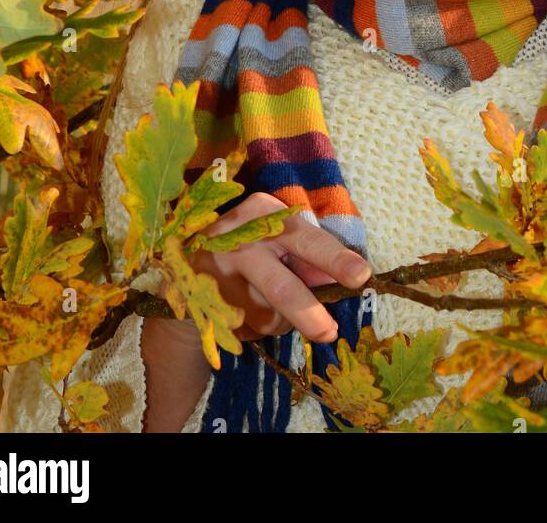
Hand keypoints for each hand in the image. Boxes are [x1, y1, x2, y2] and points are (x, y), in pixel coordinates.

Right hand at [187, 191, 371, 343]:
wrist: (185, 259)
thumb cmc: (249, 243)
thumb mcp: (278, 236)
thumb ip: (308, 256)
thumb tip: (340, 282)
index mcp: (263, 213)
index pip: (305, 239)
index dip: (335, 259)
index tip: (361, 275)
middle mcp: (237, 240)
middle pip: (281, 286)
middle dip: (309, 314)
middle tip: (329, 332)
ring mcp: (217, 275)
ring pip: (267, 316)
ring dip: (282, 321)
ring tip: (268, 299)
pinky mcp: (205, 304)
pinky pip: (247, 329)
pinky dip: (258, 326)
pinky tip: (245, 306)